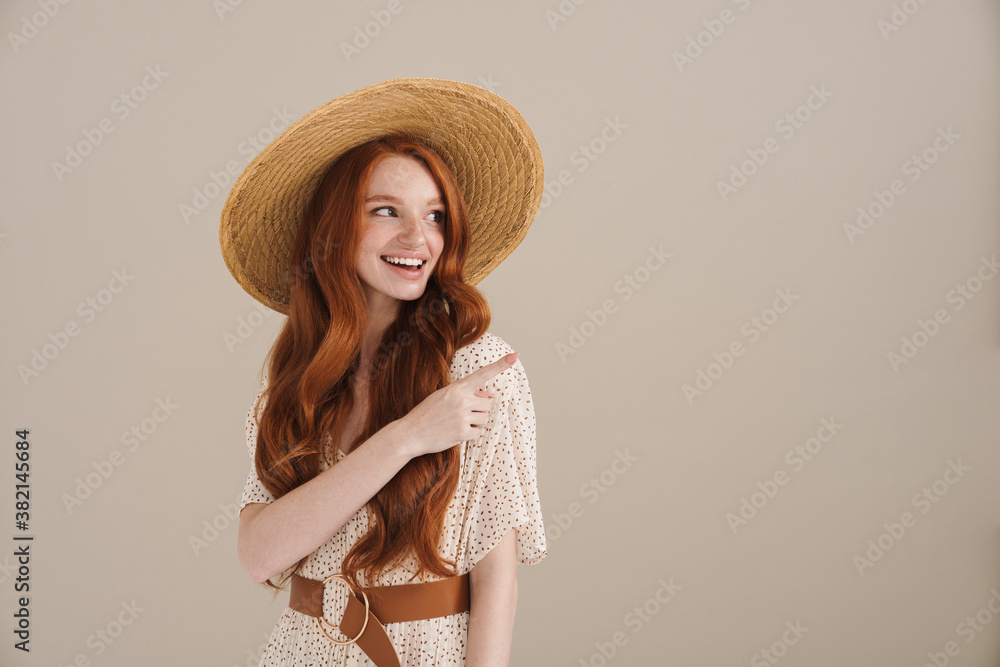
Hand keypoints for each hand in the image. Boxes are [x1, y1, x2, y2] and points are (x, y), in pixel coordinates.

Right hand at [397, 352, 519, 457]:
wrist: (410, 433)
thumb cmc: (427, 413)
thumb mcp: (443, 396)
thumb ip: (466, 393)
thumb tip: (490, 396)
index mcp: (457, 388)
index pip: (483, 373)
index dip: (500, 365)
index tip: (515, 355)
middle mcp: (462, 400)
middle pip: (488, 403)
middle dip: (480, 409)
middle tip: (462, 413)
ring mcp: (463, 417)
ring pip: (485, 418)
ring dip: (476, 422)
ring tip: (457, 422)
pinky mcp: (463, 433)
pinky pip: (479, 433)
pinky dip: (471, 434)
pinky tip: (456, 432)